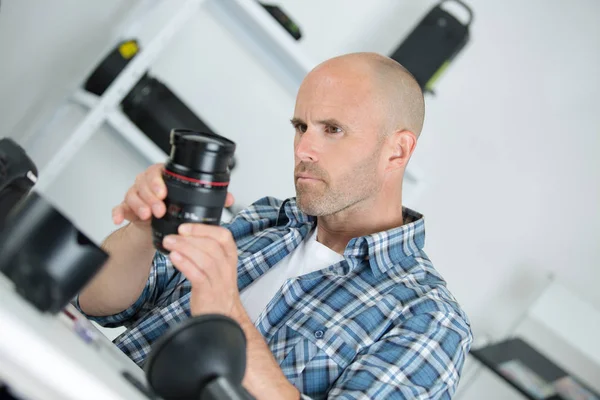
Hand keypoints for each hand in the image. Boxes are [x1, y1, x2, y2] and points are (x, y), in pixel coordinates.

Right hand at [112, 163, 234, 227]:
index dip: (158, 180)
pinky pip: (119, 207)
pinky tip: (120, 218)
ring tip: (148, 215)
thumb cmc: (175, 209)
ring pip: (132, 194)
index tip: (164, 192)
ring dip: (138, 205)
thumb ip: (210, 198)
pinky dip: (118, 212)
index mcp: (164, 178)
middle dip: (150, 195)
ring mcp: (136, 195)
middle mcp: (148, 184)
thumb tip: (229, 198)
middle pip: (143, 182)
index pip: (158, 171)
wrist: (157, 226)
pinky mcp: (127, 209)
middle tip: (159, 208)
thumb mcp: (192, 202)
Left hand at [162, 223, 241, 317]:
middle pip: (212, 246)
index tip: (186, 227)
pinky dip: (185, 264)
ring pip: (205, 259)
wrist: (223, 317)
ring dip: (185, 248)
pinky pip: (198, 275)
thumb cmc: (216, 290)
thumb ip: (208, 251)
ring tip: (169, 243)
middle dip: (190, 237)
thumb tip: (186, 235)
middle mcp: (227, 268)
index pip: (224, 236)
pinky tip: (174, 257)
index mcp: (230, 258)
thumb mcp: (219, 267)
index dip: (204, 228)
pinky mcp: (209, 293)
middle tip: (172, 235)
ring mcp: (219, 281)